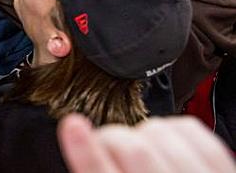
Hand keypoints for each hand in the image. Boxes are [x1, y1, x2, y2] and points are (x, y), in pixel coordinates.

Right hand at [59, 114, 235, 172]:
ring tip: (141, 152)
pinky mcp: (223, 172)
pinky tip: (164, 145)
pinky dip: (170, 129)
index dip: (84, 150)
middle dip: (111, 138)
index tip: (73, 125)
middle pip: (132, 148)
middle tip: (108, 147)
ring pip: (158, 132)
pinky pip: (187, 128)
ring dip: (140, 135)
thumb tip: (86, 154)